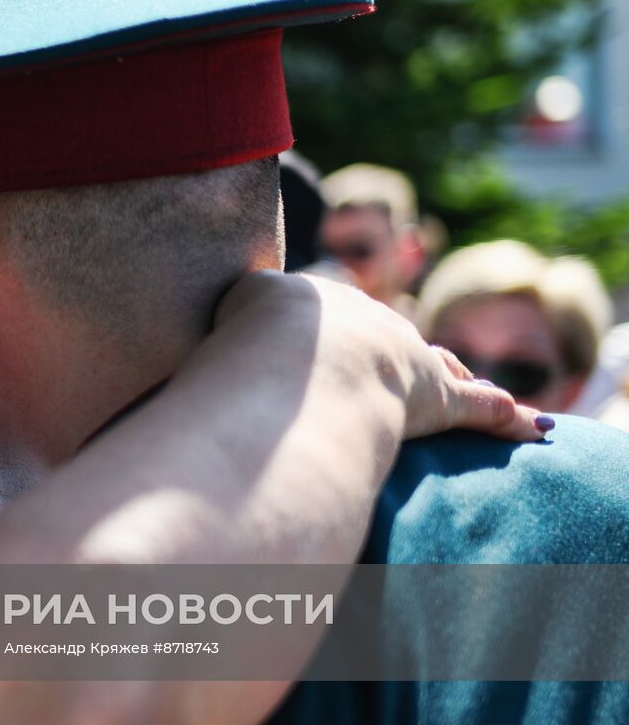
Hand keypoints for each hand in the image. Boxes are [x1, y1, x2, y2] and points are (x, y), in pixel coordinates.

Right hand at [215, 271, 548, 443]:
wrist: (294, 359)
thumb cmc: (249, 344)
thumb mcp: (227, 316)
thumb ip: (223, 327)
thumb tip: (196, 353)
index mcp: (311, 300)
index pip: (326, 318)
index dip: (326, 336)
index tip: (321, 352)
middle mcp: (364, 319)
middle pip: (384, 336)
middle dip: (389, 351)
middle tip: (393, 370)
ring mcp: (403, 354)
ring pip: (436, 364)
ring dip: (452, 376)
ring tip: (465, 384)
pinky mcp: (435, 394)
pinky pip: (477, 405)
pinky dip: (502, 415)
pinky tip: (528, 424)